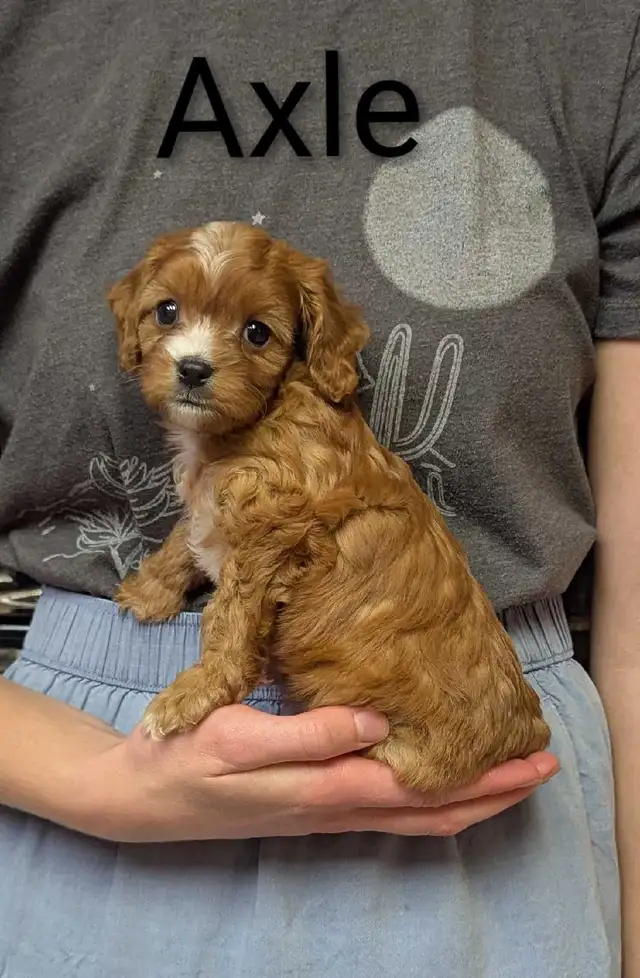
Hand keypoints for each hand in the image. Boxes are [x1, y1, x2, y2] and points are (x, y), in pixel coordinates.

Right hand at [78, 705, 559, 841]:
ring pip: (413, 814)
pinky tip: (429, 776)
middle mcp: (334, 806)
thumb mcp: (238, 739)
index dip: (483, 777)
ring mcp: (323, 810)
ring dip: (466, 798)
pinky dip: (426, 797)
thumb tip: (378, 722)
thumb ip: (308, 734)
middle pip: (431, 810)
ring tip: (504, 777)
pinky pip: (386, 806)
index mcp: (325, 789)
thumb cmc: (184, 758)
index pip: (425, 789)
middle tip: (542, 767)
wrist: (141, 796)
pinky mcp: (309, 803)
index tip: (532, 755)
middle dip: (492, 793)